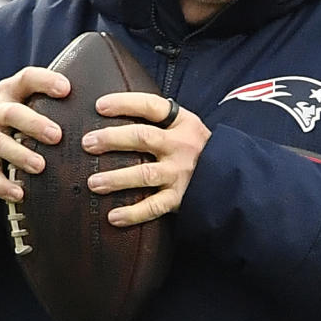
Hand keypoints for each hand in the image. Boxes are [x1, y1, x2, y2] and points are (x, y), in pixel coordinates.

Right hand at [0, 67, 69, 200]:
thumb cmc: (13, 112)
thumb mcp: (24, 96)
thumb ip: (51, 98)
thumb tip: (100, 101)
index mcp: (11, 91)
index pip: (27, 79)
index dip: (45, 81)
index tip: (66, 89)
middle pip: (11, 113)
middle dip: (33, 124)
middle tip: (56, 135)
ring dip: (20, 155)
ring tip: (40, 166)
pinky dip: (3, 185)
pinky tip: (19, 193)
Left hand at [81, 93, 210, 225]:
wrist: (232, 176)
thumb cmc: (199, 148)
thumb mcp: (186, 126)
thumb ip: (160, 121)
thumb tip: (117, 113)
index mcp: (182, 122)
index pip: (151, 107)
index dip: (125, 103)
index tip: (99, 106)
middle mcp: (181, 146)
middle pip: (143, 138)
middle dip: (112, 139)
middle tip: (88, 143)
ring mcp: (180, 173)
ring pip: (145, 174)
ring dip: (116, 178)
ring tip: (93, 182)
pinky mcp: (180, 198)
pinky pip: (154, 207)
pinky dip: (133, 213)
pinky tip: (113, 217)